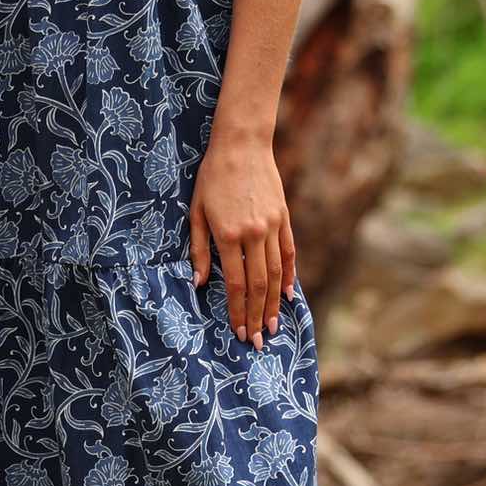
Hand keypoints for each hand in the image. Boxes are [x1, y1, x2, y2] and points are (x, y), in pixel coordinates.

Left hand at [187, 130, 295, 350]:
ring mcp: (272, 226)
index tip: (239, 332)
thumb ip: (198, 249)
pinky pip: (288, 253)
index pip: (235, 283)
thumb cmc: (212, 177)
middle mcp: (253, 233)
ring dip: (274, 303)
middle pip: (258, 285)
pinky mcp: (284, 218)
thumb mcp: (196, 211)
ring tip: (273, 326)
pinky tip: (288, 294)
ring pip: (276, 273)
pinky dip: (289, 275)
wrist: (241, 144)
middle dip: (257, 316)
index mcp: (228, 234)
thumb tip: (197, 283)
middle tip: (258, 341)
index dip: (238, 311)